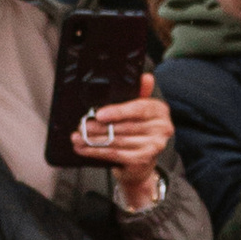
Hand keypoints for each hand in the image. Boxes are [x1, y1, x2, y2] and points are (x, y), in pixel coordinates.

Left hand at [72, 91, 175, 209]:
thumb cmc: (138, 130)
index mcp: (159, 111)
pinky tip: (85, 149)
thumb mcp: (137, 110)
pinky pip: (116, 154)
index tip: (98, 114)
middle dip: (99, 127)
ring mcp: (154, 146)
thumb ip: (139, 94)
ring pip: (118, 141)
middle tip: (81, 126)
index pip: (139, 109)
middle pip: (126, 126)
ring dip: (94, 140)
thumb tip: (145, 77)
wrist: (142, 161)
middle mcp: (162, 128)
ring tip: (78, 137)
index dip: (117, 111)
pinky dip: (98, 152)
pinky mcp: (144, 160)